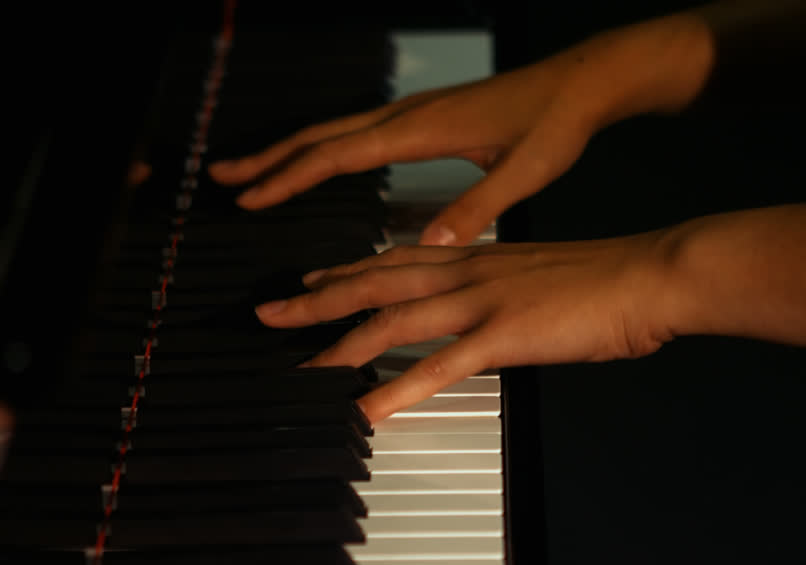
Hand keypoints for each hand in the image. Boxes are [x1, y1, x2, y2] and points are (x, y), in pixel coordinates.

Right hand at [209, 14, 714, 245]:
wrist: (584, 82)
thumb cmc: (556, 123)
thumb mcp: (525, 171)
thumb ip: (479, 206)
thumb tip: (435, 242)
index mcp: (421, 128)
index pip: (337, 154)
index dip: (289, 178)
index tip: (251, 198)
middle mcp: (407, 115)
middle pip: (319, 135)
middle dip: (268, 158)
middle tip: (222, 179)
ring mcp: (412, 112)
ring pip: (333, 129)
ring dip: (288, 151)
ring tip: (251, 171)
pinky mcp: (423, 117)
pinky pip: (355, 130)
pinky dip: (321, 147)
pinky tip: (316, 162)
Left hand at [254, 235, 682, 421]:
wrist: (648, 275)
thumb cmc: (602, 279)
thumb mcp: (533, 274)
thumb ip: (494, 288)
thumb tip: (474, 310)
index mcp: (472, 257)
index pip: (392, 259)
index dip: (343, 271)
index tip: (308, 281)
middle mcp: (464, 272)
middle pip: (371, 283)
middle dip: (315, 300)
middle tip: (271, 313)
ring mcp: (478, 302)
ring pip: (389, 321)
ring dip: (337, 345)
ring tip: (299, 365)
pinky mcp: (500, 336)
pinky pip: (434, 368)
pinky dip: (392, 390)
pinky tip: (364, 410)